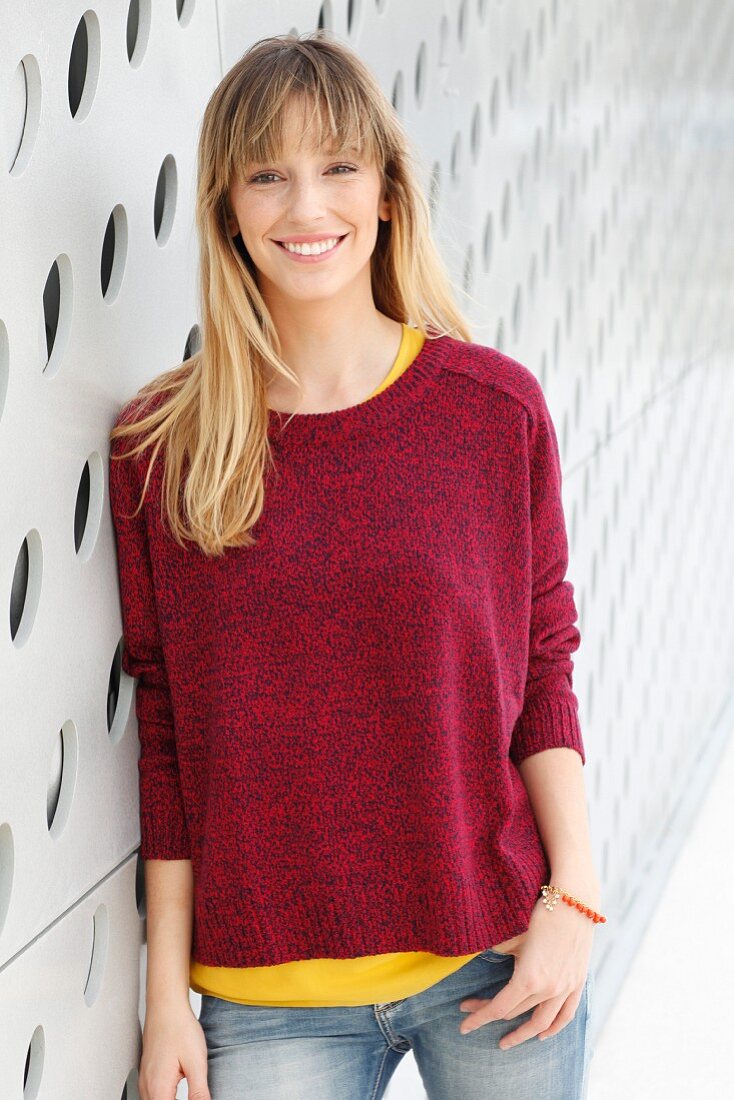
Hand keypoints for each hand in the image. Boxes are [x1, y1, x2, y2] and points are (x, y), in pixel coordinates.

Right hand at [139, 1000, 210, 1099]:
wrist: (166, 1006)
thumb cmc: (179, 1028)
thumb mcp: (196, 1063)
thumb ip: (199, 1093)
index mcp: (159, 1089)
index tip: (196, 1099)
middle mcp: (147, 1087)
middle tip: (194, 1096)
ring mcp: (144, 1080)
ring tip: (187, 1095)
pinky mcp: (146, 1073)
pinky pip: (150, 1095)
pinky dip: (163, 1098)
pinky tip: (173, 1095)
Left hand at [458, 893, 594, 1048]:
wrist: (574, 900)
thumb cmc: (539, 913)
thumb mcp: (512, 934)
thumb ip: (496, 952)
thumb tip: (480, 958)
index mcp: (528, 979)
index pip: (498, 1008)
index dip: (478, 1018)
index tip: (463, 1026)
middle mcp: (548, 989)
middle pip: (515, 1012)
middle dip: (489, 1015)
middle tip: (470, 1013)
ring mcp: (565, 988)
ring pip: (542, 1022)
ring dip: (522, 1034)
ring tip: (506, 1041)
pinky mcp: (577, 982)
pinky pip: (565, 1015)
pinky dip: (553, 1028)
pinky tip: (542, 1034)